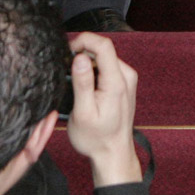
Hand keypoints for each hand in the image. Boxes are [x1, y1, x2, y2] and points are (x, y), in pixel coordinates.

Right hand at [66, 32, 142, 187]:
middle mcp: (126, 76)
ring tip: (77, 88)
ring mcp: (127, 79)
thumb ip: (82, 83)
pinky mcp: (124, 83)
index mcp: (116, 82)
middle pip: (102, 50)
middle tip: (67, 74)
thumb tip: (79, 58)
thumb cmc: (96, 139)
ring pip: (103, 58)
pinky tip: (86, 90)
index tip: (68, 51)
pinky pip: (106, 67)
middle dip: (82, 55)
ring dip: (86, 65)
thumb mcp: (83, 113)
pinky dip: (93, 72)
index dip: (83, 40)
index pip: (103, 45)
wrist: (113, 154)